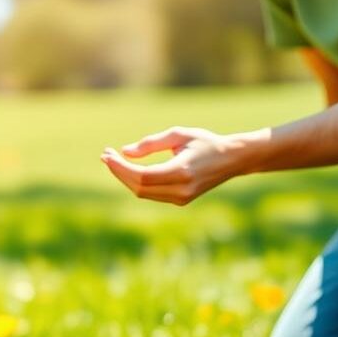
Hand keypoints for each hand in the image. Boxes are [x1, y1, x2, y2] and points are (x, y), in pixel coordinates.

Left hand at [100, 127, 247, 204]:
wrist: (232, 160)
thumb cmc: (205, 142)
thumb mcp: (178, 135)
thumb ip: (151, 144)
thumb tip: (124, 152)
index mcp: (182, 171)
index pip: (142, 176)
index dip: (121, 168)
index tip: (107, 154)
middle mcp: (181, 189)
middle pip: (139, 187)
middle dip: (119, 172)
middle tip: (105, 156)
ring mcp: (181, 198)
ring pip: (143, 192)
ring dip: (125, 178)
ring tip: (112, 161)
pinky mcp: (180, 201)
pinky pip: (151, 193)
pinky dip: (136, 182)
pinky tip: (128, 169)